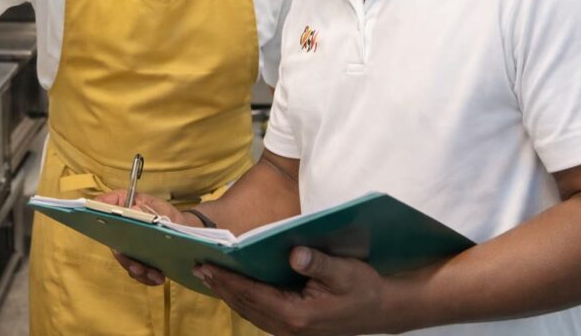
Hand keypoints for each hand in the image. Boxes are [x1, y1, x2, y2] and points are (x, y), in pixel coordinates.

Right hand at [96, 189, 189, 286]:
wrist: (184, 231)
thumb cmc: (169, 215)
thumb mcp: (162, 210)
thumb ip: (148, 211)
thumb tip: (134, 210)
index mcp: (124, 205)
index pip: (103, 204)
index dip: (94, 211)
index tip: (95, 222)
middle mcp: (120, 225)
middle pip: (111, 239)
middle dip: (124, 256)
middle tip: (137, 266)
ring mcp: (126, 243)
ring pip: (123, 258)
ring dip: (137, 270)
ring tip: (154, 274)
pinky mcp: (135, 258)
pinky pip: (135, 270)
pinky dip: (145, 277)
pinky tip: (158, 278)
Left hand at [194, 247, 395, 335]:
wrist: (384, 310)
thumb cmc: (364, 288)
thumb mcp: (345, 271)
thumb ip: (318, 263)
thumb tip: (294, 253)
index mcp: (297, 314)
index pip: (252, 295)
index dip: (228, 279)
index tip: (206, 265)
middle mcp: (289, 328)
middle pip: (245, 305)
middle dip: (221, 285)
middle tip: (197, 266)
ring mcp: (290, 331)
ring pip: (250, 312)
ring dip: (229, 293)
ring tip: (209, 274)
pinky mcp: (293, 328)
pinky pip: (260, 313)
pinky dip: (244, 299)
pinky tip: (236, 286)